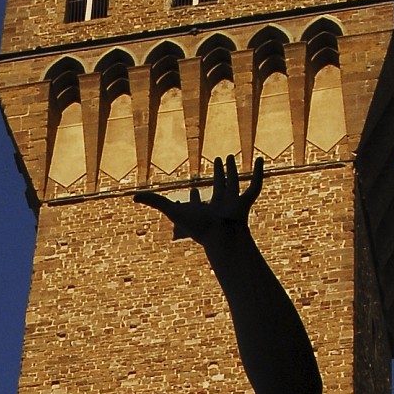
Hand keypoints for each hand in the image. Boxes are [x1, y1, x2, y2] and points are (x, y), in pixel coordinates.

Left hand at [134, 153, 263, 244]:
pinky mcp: (245, 202)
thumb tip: (132, 196)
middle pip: (218, 188)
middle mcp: (218, 207)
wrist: (221, 236)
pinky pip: (255, 187)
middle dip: (217, 175)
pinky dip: (259, 174)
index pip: (197, 203)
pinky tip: (260, 161)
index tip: (193, 191)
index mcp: (203, 211)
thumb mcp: (171, 210)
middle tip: (217, 162)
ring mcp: (232, 204)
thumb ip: (154, 202)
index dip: (194, 197)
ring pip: (233, 184)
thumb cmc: (197, 227)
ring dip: (231, 171)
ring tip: (229, 157)